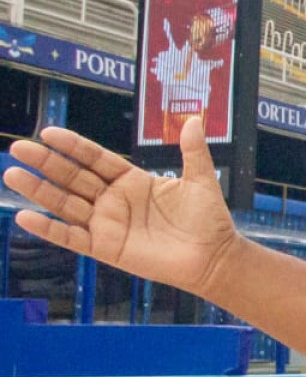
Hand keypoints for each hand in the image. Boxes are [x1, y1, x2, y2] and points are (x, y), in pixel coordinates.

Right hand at [4, 116, 244, 296]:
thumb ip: (193, 151)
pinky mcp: (105, 248)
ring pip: (66, 204)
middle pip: (73, 177)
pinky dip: (48, 229)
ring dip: (39, 191)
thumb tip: (194, 119)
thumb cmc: (207, 219)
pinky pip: (71, 237)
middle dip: (46, 163)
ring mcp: (107, 224)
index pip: (95, 159)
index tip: (49, 133)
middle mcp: (114, 200)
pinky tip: (25, 217)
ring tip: (13, 174)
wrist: (214, 257)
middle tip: (18, 147)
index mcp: (132, 180)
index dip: (73, 146)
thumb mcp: (200, 179)